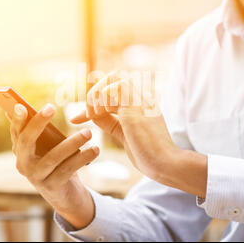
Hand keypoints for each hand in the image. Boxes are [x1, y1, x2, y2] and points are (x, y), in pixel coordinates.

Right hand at [8, 103, 98, 228]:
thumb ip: (40, 131)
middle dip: (38, 123)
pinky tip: (95, 150)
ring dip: (72, 142)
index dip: (17, 119)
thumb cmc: (56, 164)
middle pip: (27, 141)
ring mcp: (36, 177)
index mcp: (20, 151)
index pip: (16, 131)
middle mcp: (23, 164)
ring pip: (53, 156)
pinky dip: (82, 158)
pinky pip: (68, 169)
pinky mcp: (52, 186)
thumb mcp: (47, 146)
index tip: (21, 105)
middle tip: (51, 107)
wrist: (65, 195)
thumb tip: (34, 107)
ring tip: (88, 132)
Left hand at [71, 70, 207, 197]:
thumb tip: (94, 116)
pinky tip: (97, 115)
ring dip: (97, 95)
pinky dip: (100, 99)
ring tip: (92, 114)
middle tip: (87, 113)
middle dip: (95, 91)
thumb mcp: (125, 135)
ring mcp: (140, 101)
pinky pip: (114, 89)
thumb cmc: (149, 155)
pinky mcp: (135, 108)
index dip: (93, 100)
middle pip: (115, 77)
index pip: (113, 90)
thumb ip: (111, 123)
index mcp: (140, 104)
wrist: (167, 165)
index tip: (76, 118)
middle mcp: (142, 98)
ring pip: (114, 78)